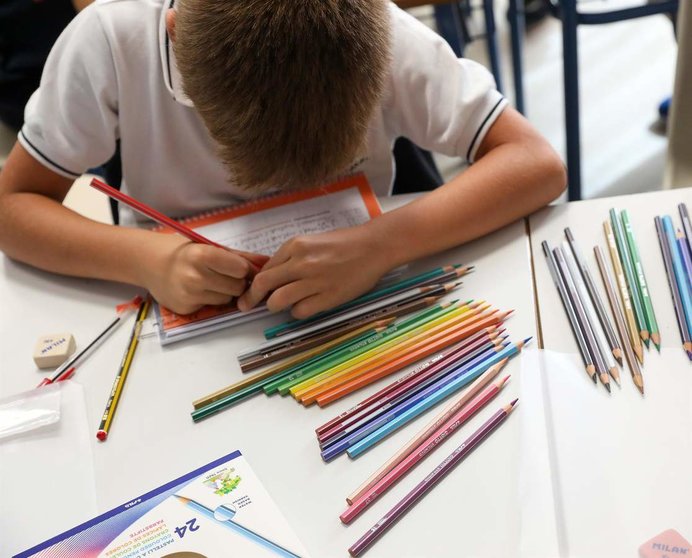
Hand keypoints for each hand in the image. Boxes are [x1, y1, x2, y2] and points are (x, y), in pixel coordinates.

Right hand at [138, 233, 255, 313]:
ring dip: (225, 292)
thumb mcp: (212, 248)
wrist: (151, 264)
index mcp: (202, 255)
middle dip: (236, 282)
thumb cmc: (186, 253)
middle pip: (237, 287)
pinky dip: (211, 300)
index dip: (243, 269)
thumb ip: (242, 256)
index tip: (238, 267)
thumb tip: (269, 261)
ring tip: (211, 281)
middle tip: (224, 275)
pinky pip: (213, 307)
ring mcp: (189, 295)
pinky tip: (199, 290)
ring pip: (227, 299)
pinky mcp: (186, 308)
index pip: (240, 269)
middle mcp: (195, 276)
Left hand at [237, 225, 391, 318]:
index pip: (264, 269)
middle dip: (251, 298)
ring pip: (278, 301)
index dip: (254, 283)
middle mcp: (301, 262)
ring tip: (282, 305)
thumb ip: (291, 257)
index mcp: (295, 246)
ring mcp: (314, 281)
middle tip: (246, 306)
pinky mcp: (328, 296)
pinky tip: (306, 305)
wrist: (374, 246)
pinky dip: (298, 311)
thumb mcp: (312, 242)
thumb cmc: (345, 243)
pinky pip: (300, 311)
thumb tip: (271, 276)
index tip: (250, 292)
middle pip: (263, 285)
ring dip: (275, 306)